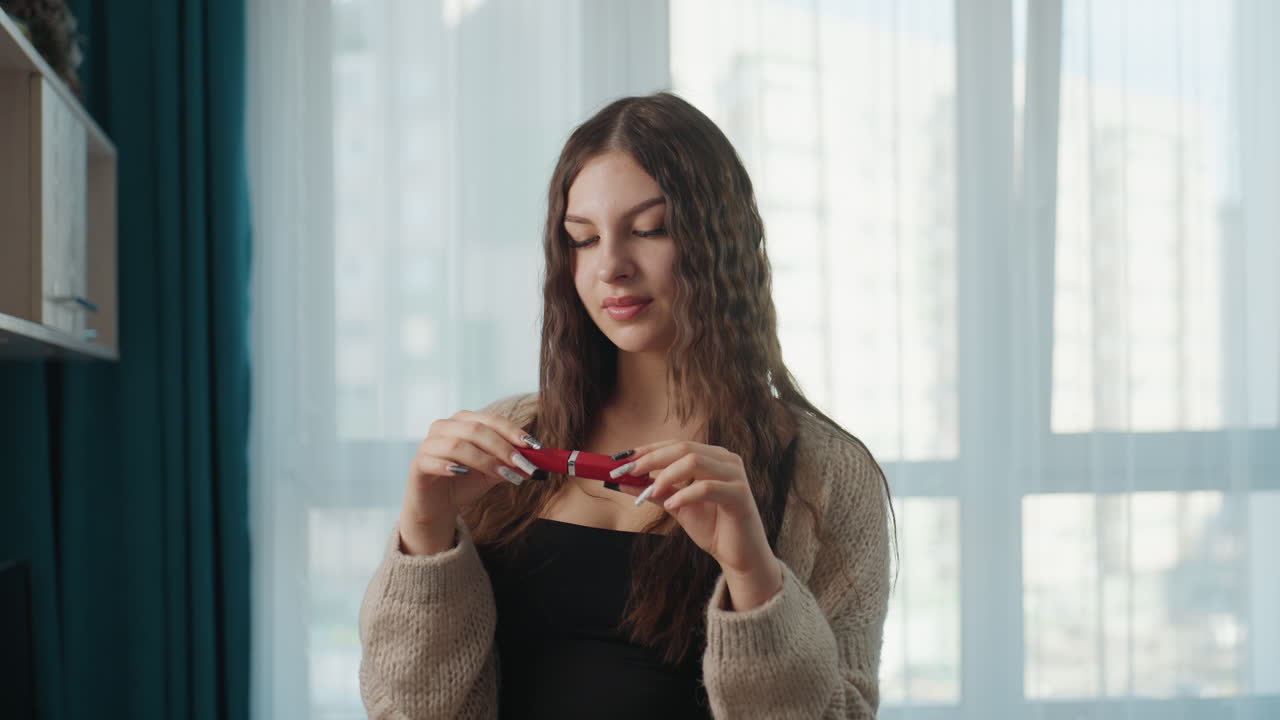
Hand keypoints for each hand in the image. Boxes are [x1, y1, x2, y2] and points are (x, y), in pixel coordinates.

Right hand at [399, 410, 541, 553]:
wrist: (437, 504)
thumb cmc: (465, 482)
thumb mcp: (493, 472)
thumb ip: (511, 465)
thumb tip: (536, 464)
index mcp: (465, 421)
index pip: (492, 420)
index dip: (513, 432)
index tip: (534, 447)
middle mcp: (445, 426)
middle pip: (476, 430)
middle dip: (503, 448)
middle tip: (523, 466)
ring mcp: (429, 444)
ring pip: (457, 444)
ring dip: (484, 460)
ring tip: (503, 476)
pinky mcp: (418, 463)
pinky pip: (433, 460)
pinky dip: (450, 466)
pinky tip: (463, 473)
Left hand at [614, 440, 782, 609]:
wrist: (739, 555)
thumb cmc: (712, 527)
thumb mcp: (676, 506)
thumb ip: (654, 491)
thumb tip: (623, 481)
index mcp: (712, 457)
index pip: (675, 445)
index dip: (648, 450)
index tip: (622, 459)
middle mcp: (725, 459)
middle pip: (683, 448)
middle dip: (651, 459)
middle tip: (629, 471)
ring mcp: (734, 475)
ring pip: (694, 461)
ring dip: (666, 476)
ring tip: (651, 492)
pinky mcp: (739, 494)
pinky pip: (706, 487)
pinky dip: (684, 495)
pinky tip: (671, 505)